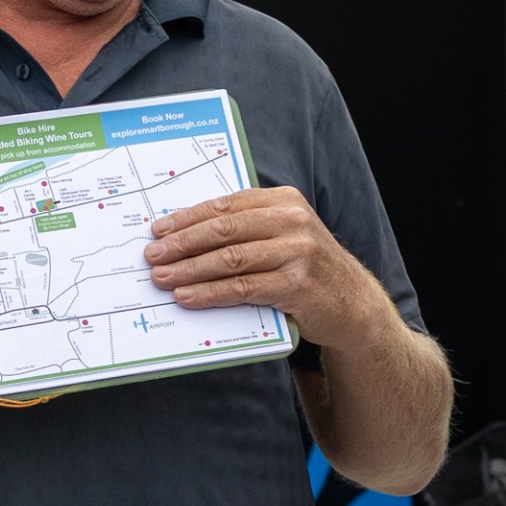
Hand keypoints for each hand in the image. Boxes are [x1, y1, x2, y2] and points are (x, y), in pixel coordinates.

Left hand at [144, 187, 384, 350]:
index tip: (159, 230)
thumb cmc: (309, 270)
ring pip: (230, 259)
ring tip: (163, 279)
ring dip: (190, 270)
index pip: (225, 205)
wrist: (353, 304)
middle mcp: (293, 222)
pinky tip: (189, 296)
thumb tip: (190, 235)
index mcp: (284, 202)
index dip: (187, 218)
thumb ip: (249, 228)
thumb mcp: (285, 236)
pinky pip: (243, 288)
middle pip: (223, 229)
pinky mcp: (296, 285)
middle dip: (182, 243)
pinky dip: (211, 293)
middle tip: (152, 256)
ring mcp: (297, 253)